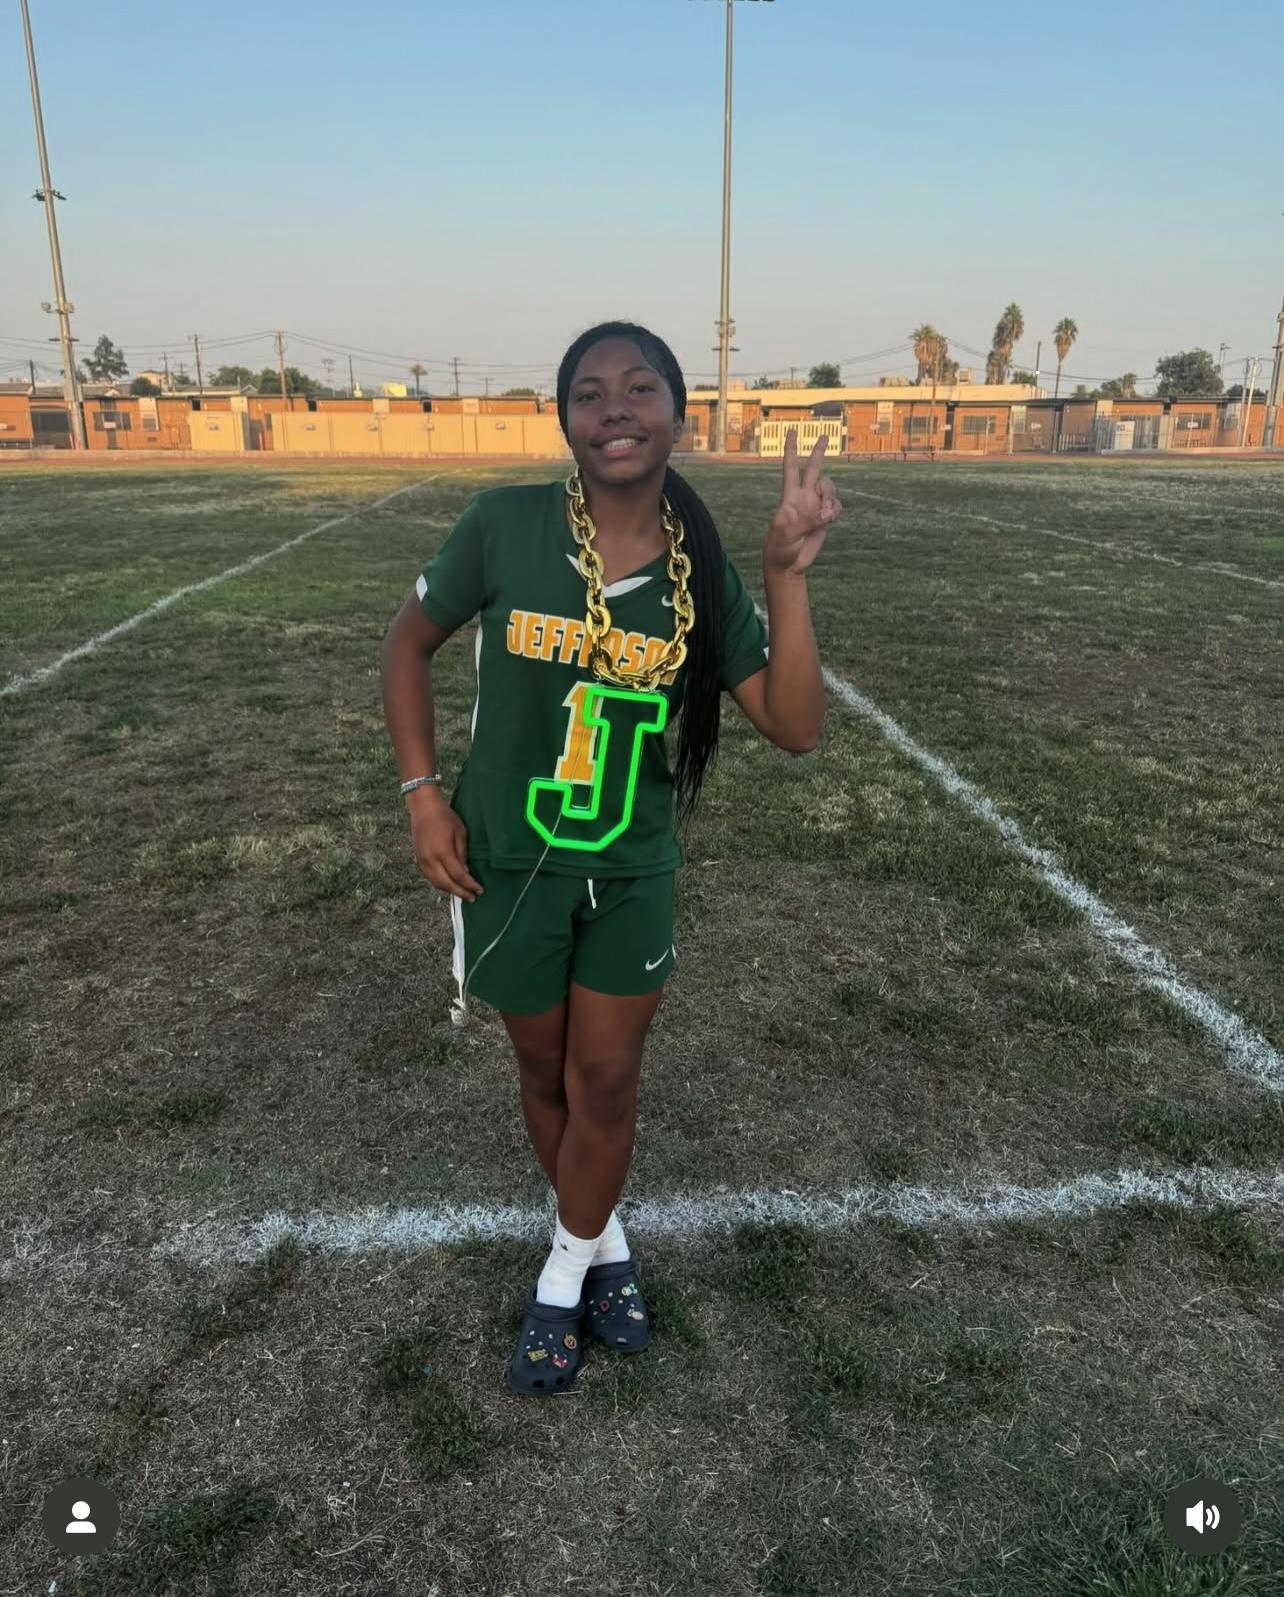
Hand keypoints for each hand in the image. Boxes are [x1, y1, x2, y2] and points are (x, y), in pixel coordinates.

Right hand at [408, 794, 484, 901]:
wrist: (423, 807)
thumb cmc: (445, 816)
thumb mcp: (460, 833)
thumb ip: (462, 855)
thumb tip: (466, 873)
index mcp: (442, 852)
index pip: (458, 875)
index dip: (469, 885)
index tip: (479, 890)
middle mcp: (430, 859)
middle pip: (446, 884)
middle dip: (460, 892)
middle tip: (472, 898)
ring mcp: (422, 860)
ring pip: (436, 883)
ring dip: (450, 890)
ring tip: (463, 893)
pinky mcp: (418, 859)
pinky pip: (430, 877)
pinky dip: (441, 884)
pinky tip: (450, 884)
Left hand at [763, 429, 841, 575]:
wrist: (789, 565)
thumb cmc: (780, 548)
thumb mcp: (787, 534)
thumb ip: (807, 521)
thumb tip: (826, 513)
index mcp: (789, 497)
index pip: (790, 468)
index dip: (791, 450)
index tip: (792, 433)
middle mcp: (804, 497)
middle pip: (813, 469)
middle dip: (818, 452)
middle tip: (824, 435)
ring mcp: (816, 506)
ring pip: (830, 488)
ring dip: (830, 497)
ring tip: (825, 515)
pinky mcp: (826, 518)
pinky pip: (836, 506)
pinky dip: (835, 510)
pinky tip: (829, 520)